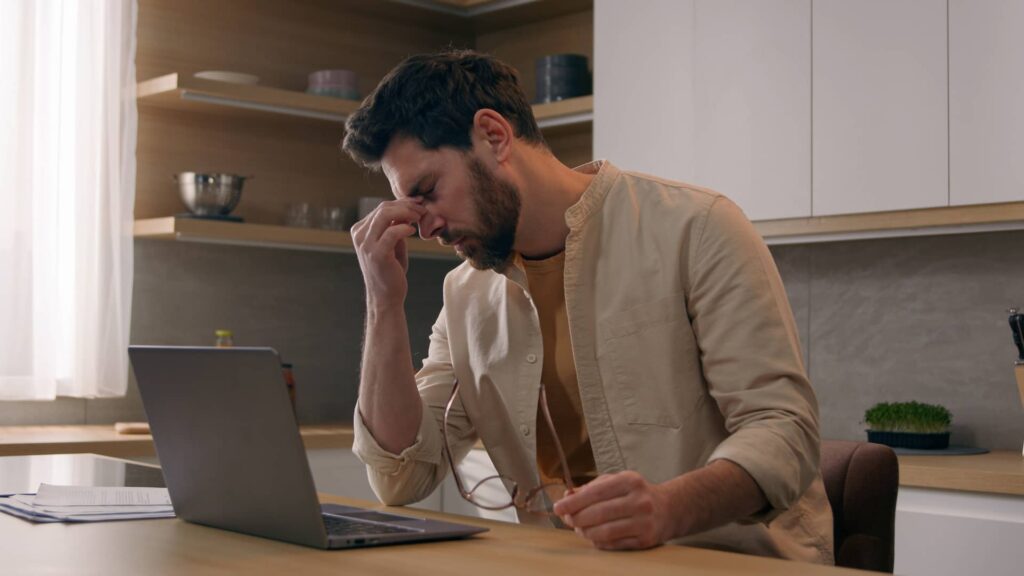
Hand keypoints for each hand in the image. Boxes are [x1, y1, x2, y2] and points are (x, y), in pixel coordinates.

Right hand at [350, 198, 425, 307]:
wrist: (386, 296)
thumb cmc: (390, 270)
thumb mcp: (392, 244)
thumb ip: (395, 226)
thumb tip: (407, 208)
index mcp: (360, 230)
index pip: (381, 208)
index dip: (402, 203)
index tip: (418, 204)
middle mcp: (359, 235)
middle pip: (383, 208)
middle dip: (406, 205)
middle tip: (422, 210)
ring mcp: (366, 245)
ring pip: (385, 215)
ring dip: (406, 212)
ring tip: (420, 217)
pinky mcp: (377, 254)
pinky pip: (392, 232)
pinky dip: (404, 228)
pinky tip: (413, 231)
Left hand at [552, 471, 677, 550]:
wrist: (669, 508)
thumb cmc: (635, 494)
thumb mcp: (616, 482)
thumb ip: (591, 488)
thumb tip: (566, 497)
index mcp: (630, 481)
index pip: (595, 493)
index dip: (573, 502)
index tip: (558, 507)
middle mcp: (639, 501)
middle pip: (597, 514)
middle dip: (576, 518)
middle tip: (567, 519)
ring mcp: (644, 522)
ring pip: (604, 532)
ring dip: (586, 532)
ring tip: (580, 528)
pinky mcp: (646, 539)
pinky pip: (613, 544)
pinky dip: (598, 541)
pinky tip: (595, 536)